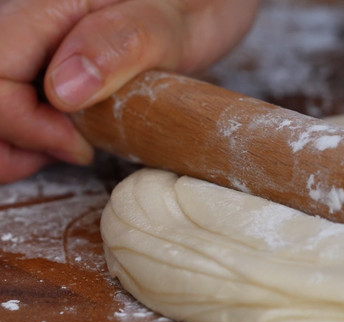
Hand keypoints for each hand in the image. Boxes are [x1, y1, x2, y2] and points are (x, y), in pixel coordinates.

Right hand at [0, 0, 259, 182]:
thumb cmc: (193, 2)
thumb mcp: (168, 23)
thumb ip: (119, 44)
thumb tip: (62, 90)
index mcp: (45, 4)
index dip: (25, 123)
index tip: (81, 146)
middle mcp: (25, 19)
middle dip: (11, 136)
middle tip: (72, 152)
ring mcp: (30, 40)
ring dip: (14, 140)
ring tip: (69, 148)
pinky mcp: (41, 58)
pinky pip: (13, 98)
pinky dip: (28, 131)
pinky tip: (66, 138)